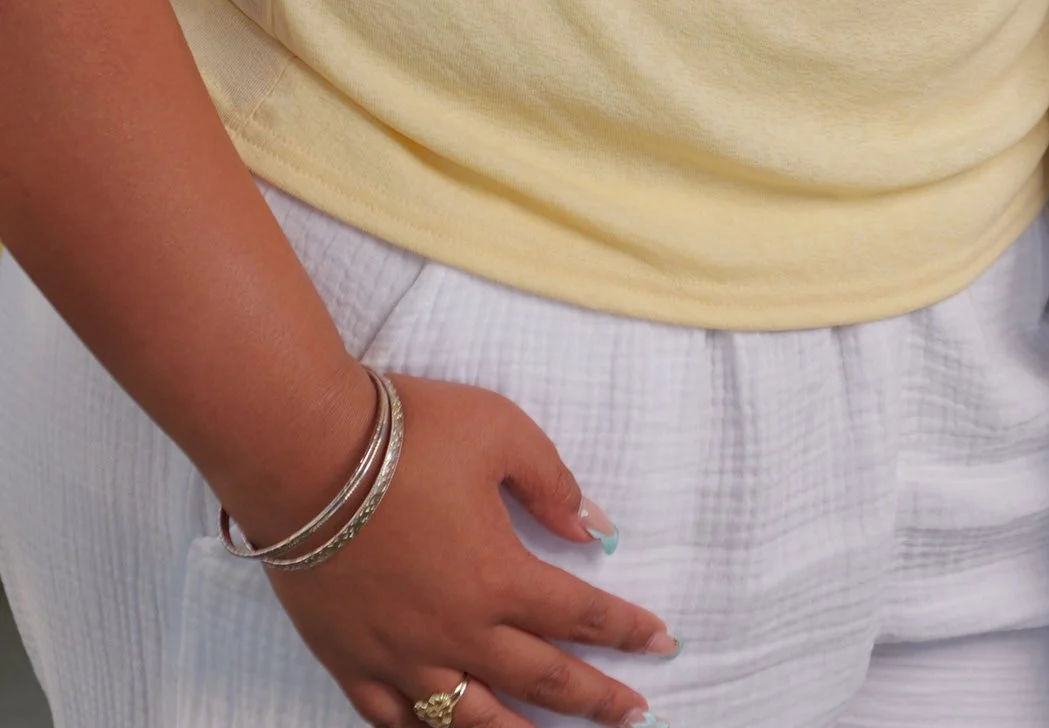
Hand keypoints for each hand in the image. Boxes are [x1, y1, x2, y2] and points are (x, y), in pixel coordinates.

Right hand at [263, 373, 677, 726]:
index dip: (627, 630)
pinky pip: (396, 722)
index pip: (581, 615)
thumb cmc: (408, 434)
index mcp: (498, 577)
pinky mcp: (351, 663)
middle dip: (595, 700)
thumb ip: (551, 483)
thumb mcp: (499, 431)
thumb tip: (593, 529)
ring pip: (473, 721)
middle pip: (541, 681)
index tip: (663, 642)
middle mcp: (457, 632)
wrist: (305, 454)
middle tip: (635, 714)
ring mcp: (401, 658)